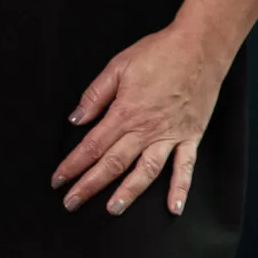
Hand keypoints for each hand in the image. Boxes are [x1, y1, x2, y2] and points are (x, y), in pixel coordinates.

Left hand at [50, 23, 229, 216]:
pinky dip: (180, 189)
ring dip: (128, 192)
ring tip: (112, 209)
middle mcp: (147, 129)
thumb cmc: (158, 53)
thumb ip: (95, 95)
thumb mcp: (117, 67)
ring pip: (146, 171)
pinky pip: (186, 167)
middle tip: (71, 203)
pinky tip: (174, 208)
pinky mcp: (191, 136)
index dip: (73, 165)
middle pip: (113, 163)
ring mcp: (170, 135)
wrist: (199, 48)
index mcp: (125, 112)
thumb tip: (76, 118)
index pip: (92, 145)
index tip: (58, 179)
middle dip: (90, 185)